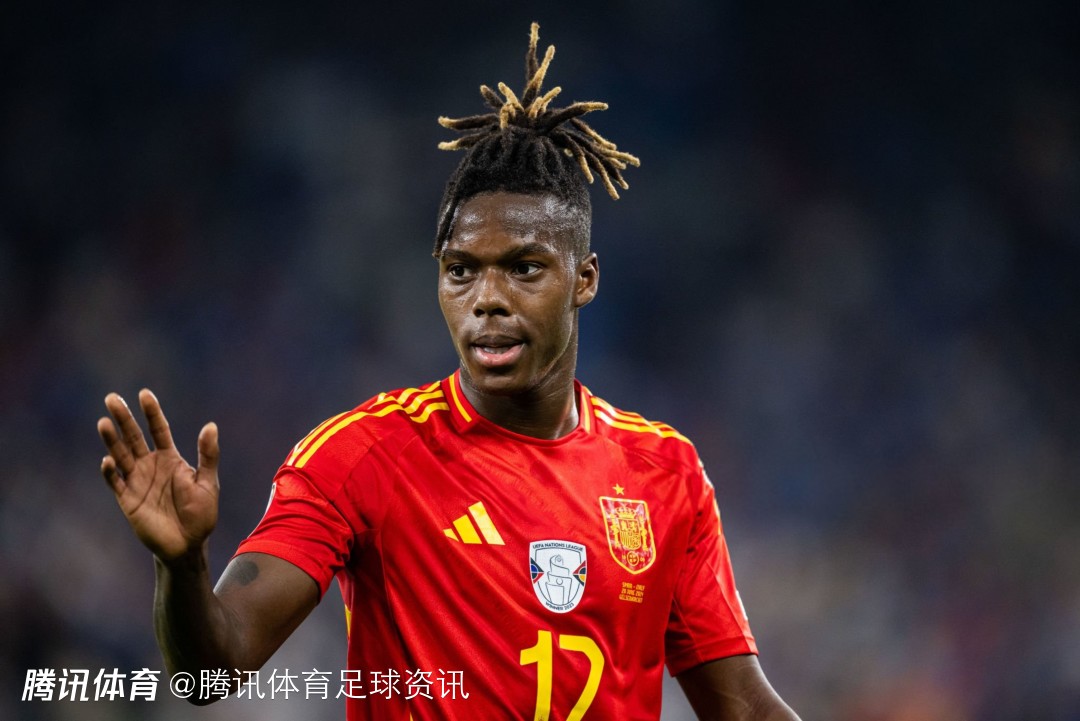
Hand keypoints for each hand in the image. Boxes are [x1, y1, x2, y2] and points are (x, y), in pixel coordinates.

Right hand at [97, 389, 219, 561]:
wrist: (188, 544)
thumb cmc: (201, 514)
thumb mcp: (209, 482)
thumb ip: (207, 455)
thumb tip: (211, 425)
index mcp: (170, 458)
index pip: (158, 429)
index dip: (151, 412)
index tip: (144, 394)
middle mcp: (150, 466)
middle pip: (134, 437)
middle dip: (124, 418)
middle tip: (112, 398)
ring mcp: (137, 481)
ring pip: (121, 455)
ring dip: (112, 440)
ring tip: (104, 422)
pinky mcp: (128, 500)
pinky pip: (116, 483)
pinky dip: (111, 472)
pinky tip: (108, 461)